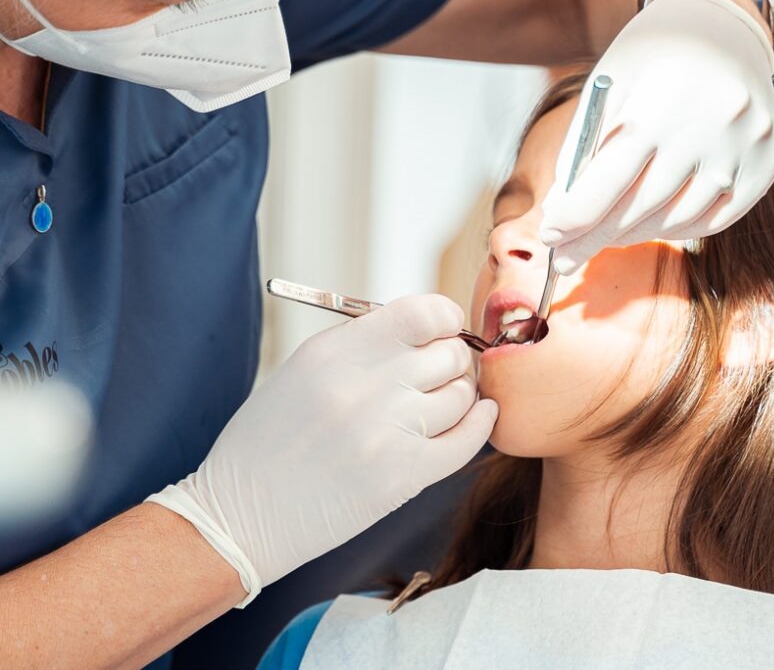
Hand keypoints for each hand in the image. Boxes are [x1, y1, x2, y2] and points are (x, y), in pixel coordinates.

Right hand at [147, 295, 496, 604]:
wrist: (241, 512)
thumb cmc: (269, 436)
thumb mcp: (304, 367)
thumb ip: (362, 341)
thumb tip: (424, 326)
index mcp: (337, 351)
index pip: (422, 313)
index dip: (444, 316)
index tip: (444, 326)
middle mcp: (366, 386)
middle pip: (449, 353)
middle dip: (452, 357)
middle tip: (441, 369)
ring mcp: (388, 433)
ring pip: (462, 396)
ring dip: (460, 394)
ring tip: (442, 400)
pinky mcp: (403, 478)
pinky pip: (466, 441)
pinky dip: (481, 424)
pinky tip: (481, 415)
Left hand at [540, 0, 773, 272]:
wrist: (720, 25)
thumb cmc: (648, 58)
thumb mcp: (603, 89)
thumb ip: (580, 152)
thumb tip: (560, 215)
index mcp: (661, 100)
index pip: (611, 178)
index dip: (577, 216)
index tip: (550, 237)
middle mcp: (711, 125)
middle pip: (641, 205)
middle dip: (595, 237)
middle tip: (563, 257)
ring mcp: (746, 144)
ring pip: (678, 218)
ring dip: (632, 235)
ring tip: (602, 237)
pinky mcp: (770, 157)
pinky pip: (717, 217)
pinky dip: (676, 228)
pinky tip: (647, 226)